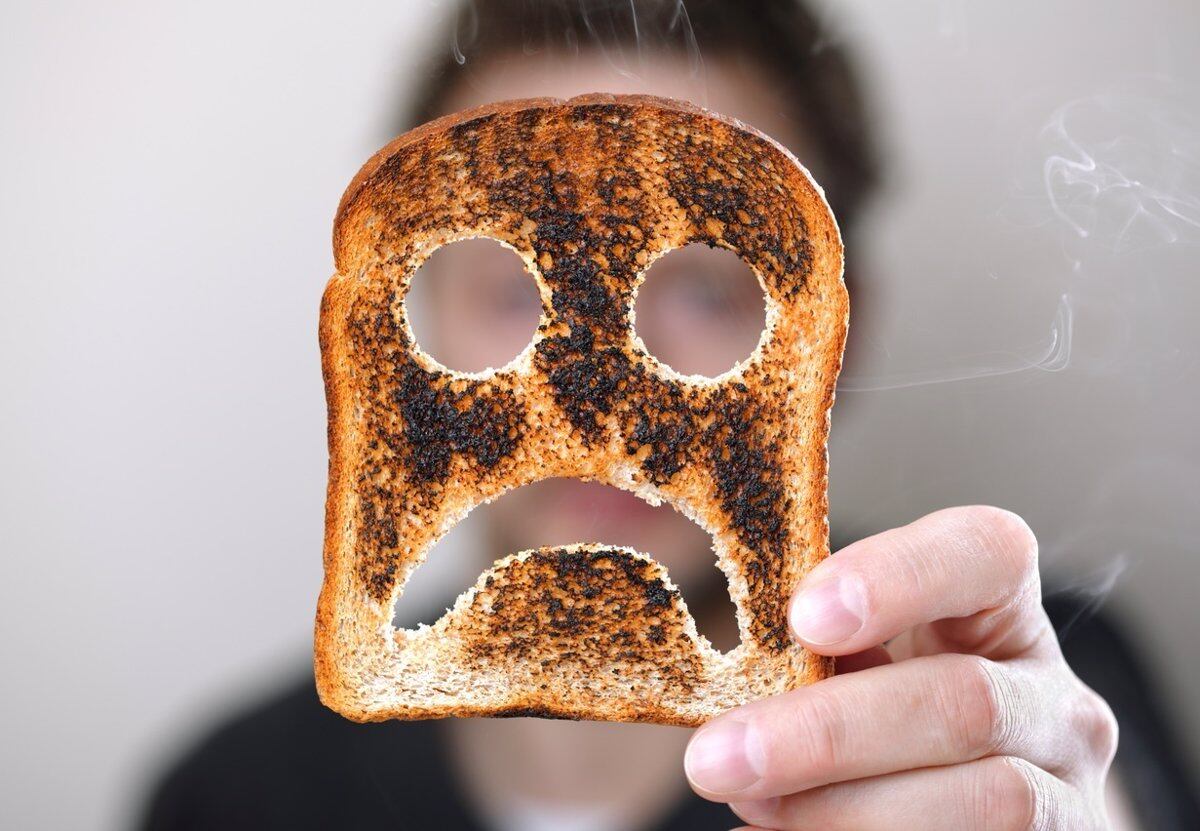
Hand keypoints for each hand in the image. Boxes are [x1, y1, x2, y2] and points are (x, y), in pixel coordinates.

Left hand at [684, 506, 1118, 829]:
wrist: (965, 810)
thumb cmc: (888, 712)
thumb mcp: (864, 664)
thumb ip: (824, 654)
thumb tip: (737, 682)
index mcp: (1005, 610)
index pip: (986, 552)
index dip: (898, 576)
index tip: (803, 619)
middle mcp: (1058, 700)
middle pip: (966, 702)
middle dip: (829, 734)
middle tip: (717, 757)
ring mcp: (1070, 792)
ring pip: (984, 799)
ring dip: (844, 809)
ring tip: (749, 803)